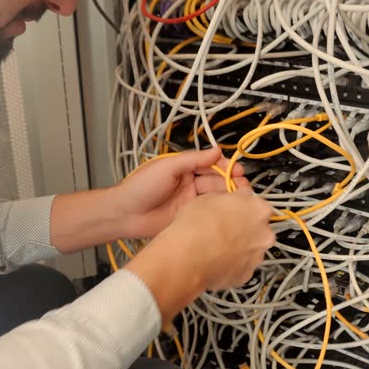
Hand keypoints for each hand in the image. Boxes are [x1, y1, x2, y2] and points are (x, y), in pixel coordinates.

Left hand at [115, 148, 248, 238]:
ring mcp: (190, 202)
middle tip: (243, 185)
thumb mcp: (168, 167)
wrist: (125, 214)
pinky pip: (209, 213)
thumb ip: (193, 159)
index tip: (237, 170)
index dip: (225, 167)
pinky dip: (220, 211)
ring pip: (215, 197)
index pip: (210, 164)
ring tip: (241, 198)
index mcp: (184, 168)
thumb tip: (216, 150)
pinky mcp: (190, 218)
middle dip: (231, 182)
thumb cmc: (140, 187)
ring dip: (228, 196)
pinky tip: (229, 211)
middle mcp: (189, 184)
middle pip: (216, 181)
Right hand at [125, 189, 274, 322]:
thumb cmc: (196, 226)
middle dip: (245, 228)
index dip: (243, 206)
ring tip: (217, 246)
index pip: (257, 204)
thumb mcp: (210, 196)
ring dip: (239, 247)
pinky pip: (242, 266)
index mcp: (259, 209)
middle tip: (225, 228)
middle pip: (259, 228)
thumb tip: (230, 199)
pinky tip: (216, 259)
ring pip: (251, 249)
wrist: (188, 257)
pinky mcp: (246, 275)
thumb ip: (230, 198)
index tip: (234, 209)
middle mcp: (264, 234)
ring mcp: (257, 256)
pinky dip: (232, 263)